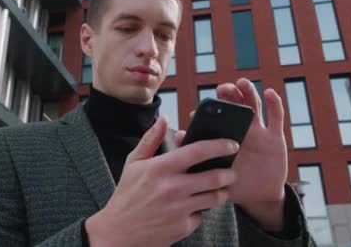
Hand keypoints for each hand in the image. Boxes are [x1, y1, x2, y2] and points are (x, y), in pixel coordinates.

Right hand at [85, 116, 239, 246]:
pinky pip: (202, 215)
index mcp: (159, 168)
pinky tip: (194, 206)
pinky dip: (201, 210)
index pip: (197, 151)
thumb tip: (163, 118)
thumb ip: (151, 139)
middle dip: (229, 172)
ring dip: (222, 191)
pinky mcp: (182, 227)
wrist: (119, 231)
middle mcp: (171, 188)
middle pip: (214, 176)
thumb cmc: (128, 194)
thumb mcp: (134, 163)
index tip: (232, 144)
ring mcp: (178, 209)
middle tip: (231, 171)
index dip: (219, 145)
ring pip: (214, 197)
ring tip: (219, 188)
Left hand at [176, 78, 287, 230]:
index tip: (198, 110)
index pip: (215, 118)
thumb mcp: (215, 174)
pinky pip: (276, 117)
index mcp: (223, 137)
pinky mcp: (275, 138)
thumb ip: (200, 157)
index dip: (207, 112)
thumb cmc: (232, 184)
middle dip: (228, 95)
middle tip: (222, 89)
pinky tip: (269, 92)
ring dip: (249, 92)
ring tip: (241, 83)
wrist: (259, 197)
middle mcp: (240, 130)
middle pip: (234, 105)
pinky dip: (274, 103)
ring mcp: (258, 132)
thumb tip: (180, 137)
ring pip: (254, 106)